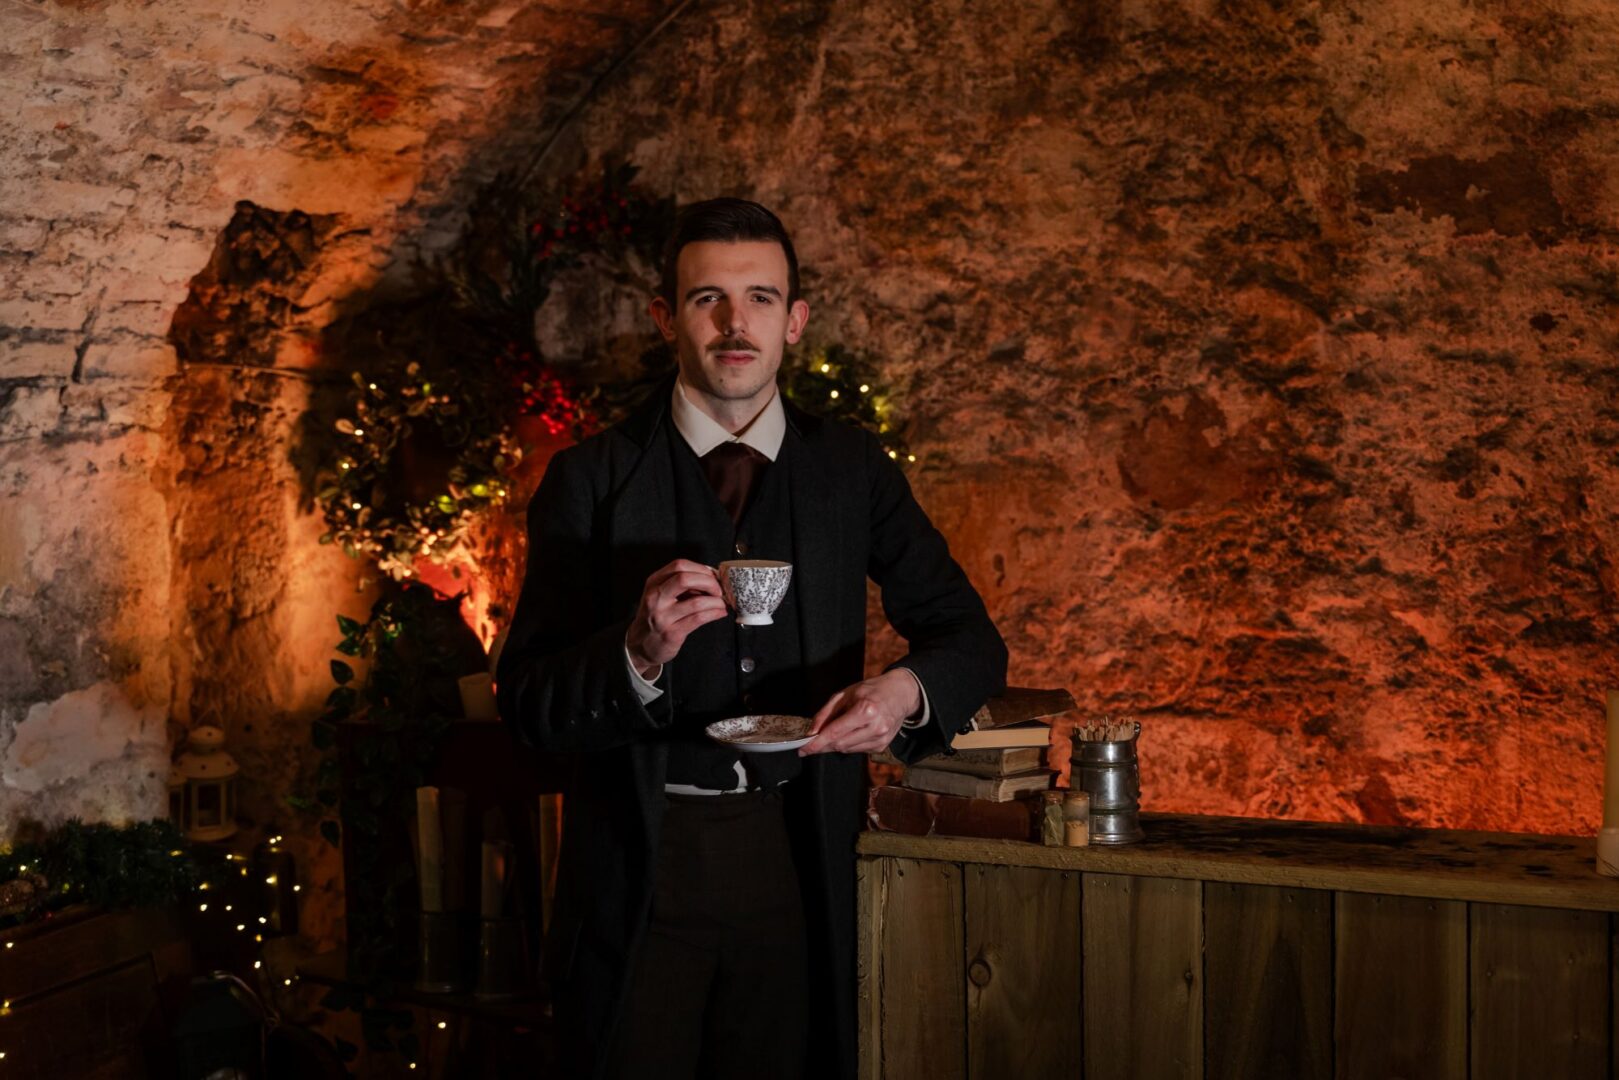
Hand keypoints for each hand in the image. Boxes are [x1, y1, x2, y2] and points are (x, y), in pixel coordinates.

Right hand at [625, 559, 728, 676]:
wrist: (641, 646)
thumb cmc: (656, 617)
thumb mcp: (661, 595)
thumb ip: (681, 585)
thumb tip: (712, 577)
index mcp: (654, 583)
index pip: (679, 565)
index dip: (701, 568)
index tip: (713, 576)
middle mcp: (655, 598)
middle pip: (685, 579)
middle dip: (709, 582)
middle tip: (719, 590)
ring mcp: (662, 616)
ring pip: (696, 602)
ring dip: (716, 601)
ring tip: (722, 603)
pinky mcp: (672, 633)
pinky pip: (699, 619)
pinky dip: (714, 613)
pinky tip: (720, 612)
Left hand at [799, 670, 921, 755]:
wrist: (901, 694)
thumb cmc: (871, 690)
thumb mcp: (845, 694)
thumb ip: (826, 713)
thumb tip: (812, 732)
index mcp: (866, 710)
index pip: (835, 732)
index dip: (816, 743)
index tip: (803, 749)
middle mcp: (876, 727)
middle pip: (840, 744)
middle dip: (823, 744)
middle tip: (811, 741)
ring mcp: (881, 739)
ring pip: (847, 749)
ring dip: (835, 744)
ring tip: (835, 730)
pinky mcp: (882, 746)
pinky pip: (857, 750)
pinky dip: (848, 743)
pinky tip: (852, 731)